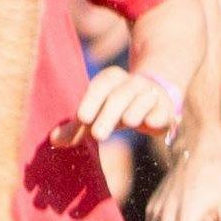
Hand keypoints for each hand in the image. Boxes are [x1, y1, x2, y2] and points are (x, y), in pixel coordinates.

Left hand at [66, 63, 185, 147]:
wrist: (155, 96)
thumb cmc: (117, 107)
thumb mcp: (97, 114)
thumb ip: (77, 127)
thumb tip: (54, 141)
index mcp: (112, 79)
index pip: (100, 86)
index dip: (91, 101)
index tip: (82, 118)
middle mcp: (132, 83)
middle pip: (119, 96)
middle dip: (108, 115)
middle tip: (97, 135)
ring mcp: (151, 94)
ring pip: (142, 100)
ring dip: (134, 110)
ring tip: (128, 122)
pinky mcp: (166, 108)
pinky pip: (162, 111)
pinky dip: (157, 116)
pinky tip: (151, 123)